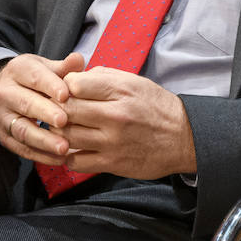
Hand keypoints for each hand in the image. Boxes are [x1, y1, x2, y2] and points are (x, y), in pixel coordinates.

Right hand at [0, 52, 84, 164]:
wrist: (4, 90)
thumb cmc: (35, 78)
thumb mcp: (46, 66)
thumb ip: (64, 66)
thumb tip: (78, 59)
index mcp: (18, 70)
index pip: (35, 77)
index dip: (50, 86)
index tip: (66, 95)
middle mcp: (6, 93)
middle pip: (26, 104)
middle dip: (46, 114)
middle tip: (65, 122)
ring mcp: (3, 117)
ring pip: (22, 130)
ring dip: (44, 141)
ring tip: (64, 147)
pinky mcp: (5, 136)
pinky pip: (21, 148)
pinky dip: (40, 155)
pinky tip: (59, 159)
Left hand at [56, 66, 196, 178]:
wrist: (183, 138)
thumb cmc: (156, 107)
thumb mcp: (136, 82)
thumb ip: (104, 76)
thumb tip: (74, 77)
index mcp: (122, 90)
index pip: (74, 84)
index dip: (66, 87)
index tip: (68, 91)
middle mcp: (116, 116)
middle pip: (66, 110)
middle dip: (58, 109)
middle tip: (59, 111)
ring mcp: (112, 142)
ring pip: (67, 136)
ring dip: (60, 133)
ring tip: (65, 128)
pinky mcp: (112, 163)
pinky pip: (75, 161)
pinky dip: (69, 155)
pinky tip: (74, 148)